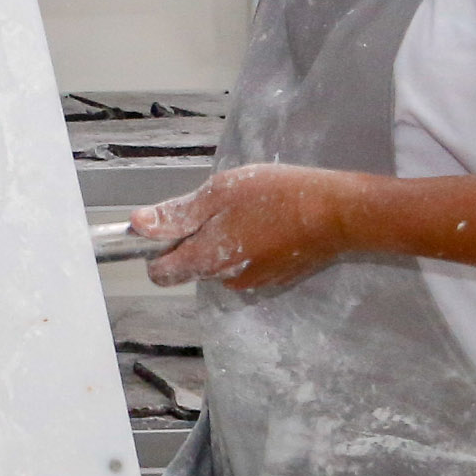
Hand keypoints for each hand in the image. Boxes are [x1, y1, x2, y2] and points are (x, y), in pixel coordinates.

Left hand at [132, 164, 364, 291]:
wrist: (337, 214)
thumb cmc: (277, 196)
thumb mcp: (219, 193)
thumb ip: (178, 214)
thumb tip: (138, 225)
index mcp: (206, 260)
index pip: (160, 273)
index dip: (155, 250)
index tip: (166, 227)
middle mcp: (226, 279)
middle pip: (191, 266)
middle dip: (195, 239)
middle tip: (218, 207)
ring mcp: (253, 282)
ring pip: (220, 263)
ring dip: (224, 241)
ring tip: (249, 212)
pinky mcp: (275, 279)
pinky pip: (247, 264)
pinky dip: (249, 246)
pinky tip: (267, 223)